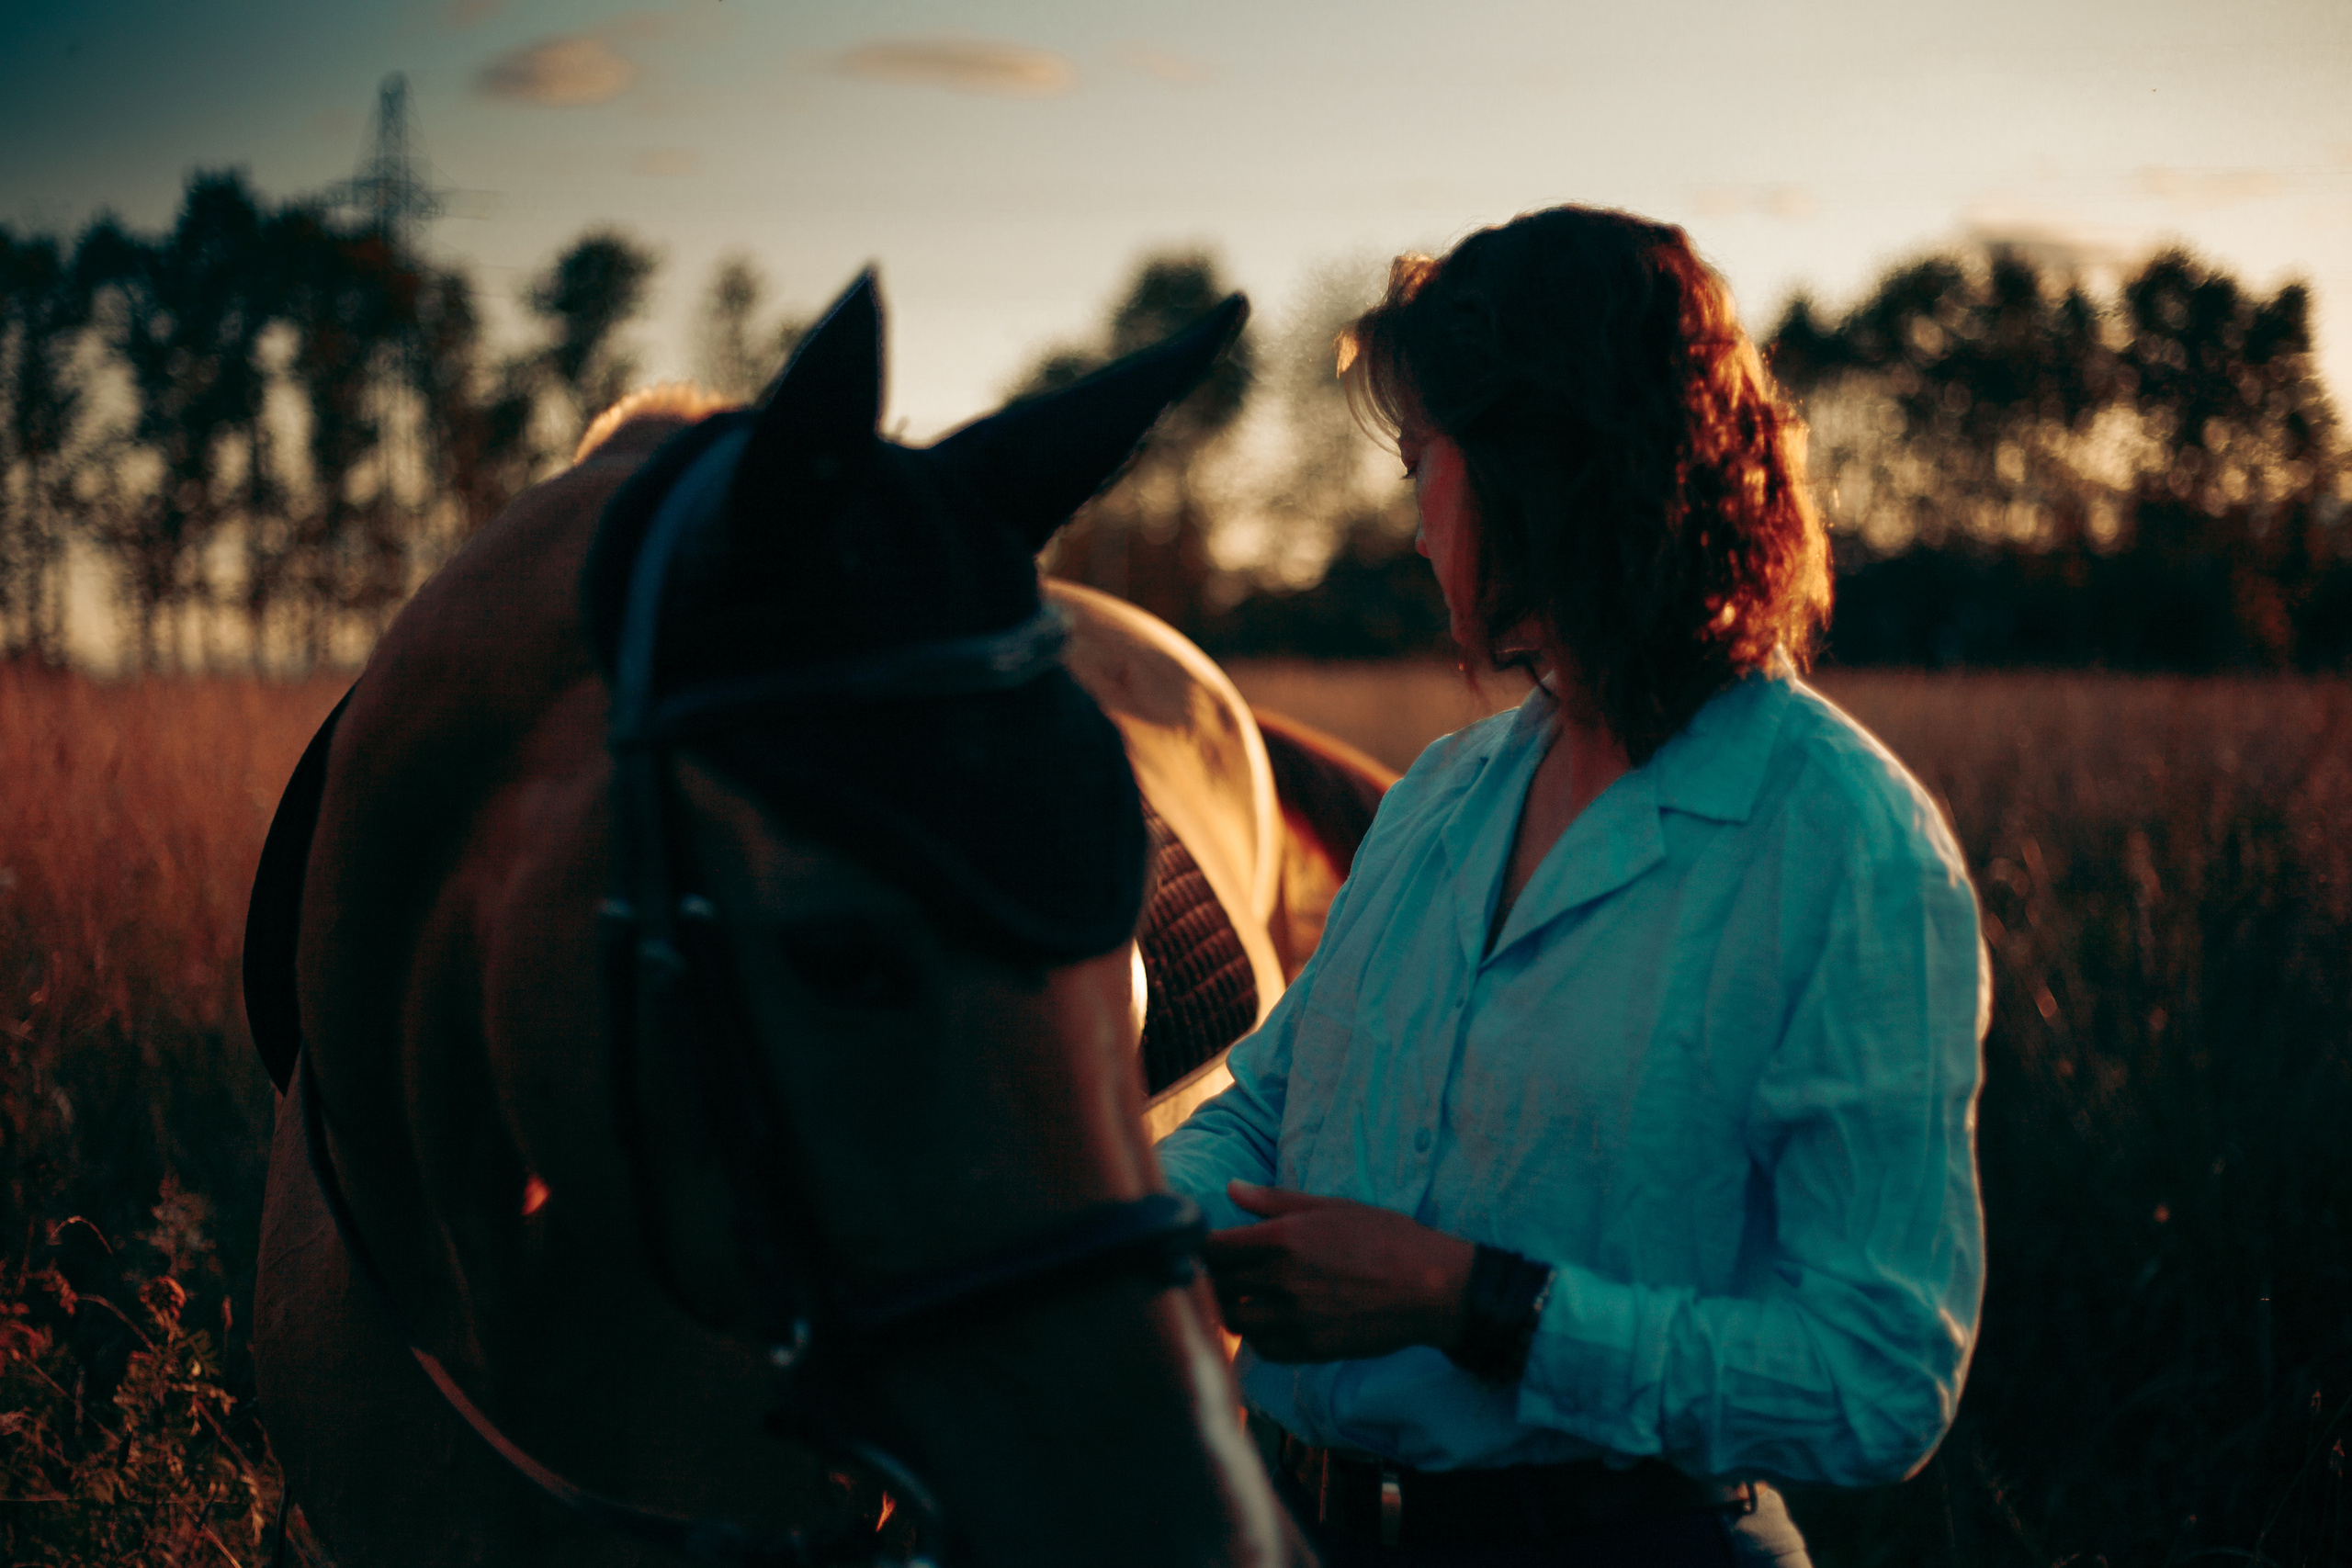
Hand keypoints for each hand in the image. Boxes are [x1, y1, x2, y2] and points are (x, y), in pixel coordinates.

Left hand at [1201, 1181, 1474, 1363]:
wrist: (1430, 1288)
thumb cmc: (1386, 1238)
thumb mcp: (1331, 1206)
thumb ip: (1274, 1201)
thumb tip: (1231, 1188)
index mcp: (1282, 1240)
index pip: (1212, 1248)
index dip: (1200, 1245)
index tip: (1202, 1243)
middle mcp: (1281, 1282)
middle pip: (1216, 1285)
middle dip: (1211, 1275)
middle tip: (1219, 1269)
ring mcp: (1294, 1320)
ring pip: (1234, 1320)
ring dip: (1231, 1306)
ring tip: (1243, 1294)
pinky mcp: (1309, 1349)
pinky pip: (1262, 1347)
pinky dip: (1257, 1334)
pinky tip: (1269, 1318)